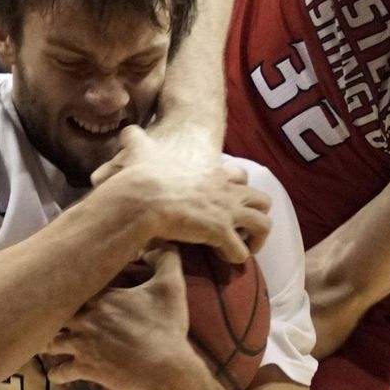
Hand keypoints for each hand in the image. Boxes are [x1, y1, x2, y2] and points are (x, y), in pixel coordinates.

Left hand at [44, 247, 193, 389]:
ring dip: (48, 342)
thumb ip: (165, 259)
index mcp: (102, 297)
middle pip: (55, 312)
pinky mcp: (85, 369)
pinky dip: (56, 373)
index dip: (67, 281)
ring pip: (51, 342)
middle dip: (49, 311)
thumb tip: (157, 242)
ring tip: (46, 341)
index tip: (62, 280)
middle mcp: (85, 318)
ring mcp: (82, 345)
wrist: (165, 369)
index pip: (73, 282)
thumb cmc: (167, 328)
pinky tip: (55, 373)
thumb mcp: (172, 288)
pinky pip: (60, 371)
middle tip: (43, 310)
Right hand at [94, 125, 270, 260]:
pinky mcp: (220, 233)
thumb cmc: (143, 176)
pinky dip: (236, 257)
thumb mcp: (141, 150)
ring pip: (263, 225)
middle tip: (241, 228)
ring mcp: (226, 212)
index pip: (241, 177)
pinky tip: (224, 259)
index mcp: (212, 172)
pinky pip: (241, 251)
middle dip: (256, 215)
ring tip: (242, 248)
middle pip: (262, 200)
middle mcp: (226, 191)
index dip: (238, 190)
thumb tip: (127, 130)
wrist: (142, 198)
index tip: (227, 202)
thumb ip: (137, 140)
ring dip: (256, 239)